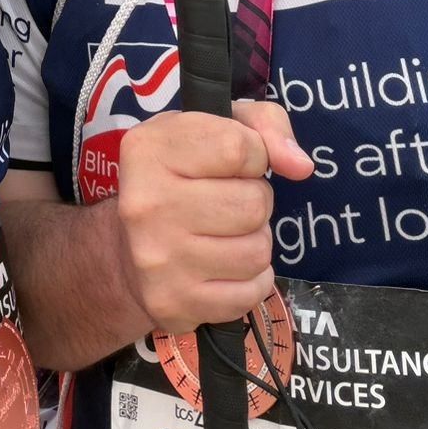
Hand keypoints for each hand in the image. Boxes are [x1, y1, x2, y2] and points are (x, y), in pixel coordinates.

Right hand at [115, 104, 314, 334]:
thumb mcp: (212, 128)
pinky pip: (251, 293)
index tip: (235, 163)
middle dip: (255, 201)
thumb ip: (264, 125)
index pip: (239, 147)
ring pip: (257, 251)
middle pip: (254, 203)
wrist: (127, 249)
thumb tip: (300, 166)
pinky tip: (224, 268)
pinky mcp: (173, 303)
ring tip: (226, 234)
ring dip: (255, 242)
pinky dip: (250, 281)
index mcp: (149, 150)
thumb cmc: (180, 177)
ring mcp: (157, 259)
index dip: (253, 155)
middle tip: (228, 203)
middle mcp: (145, 204)